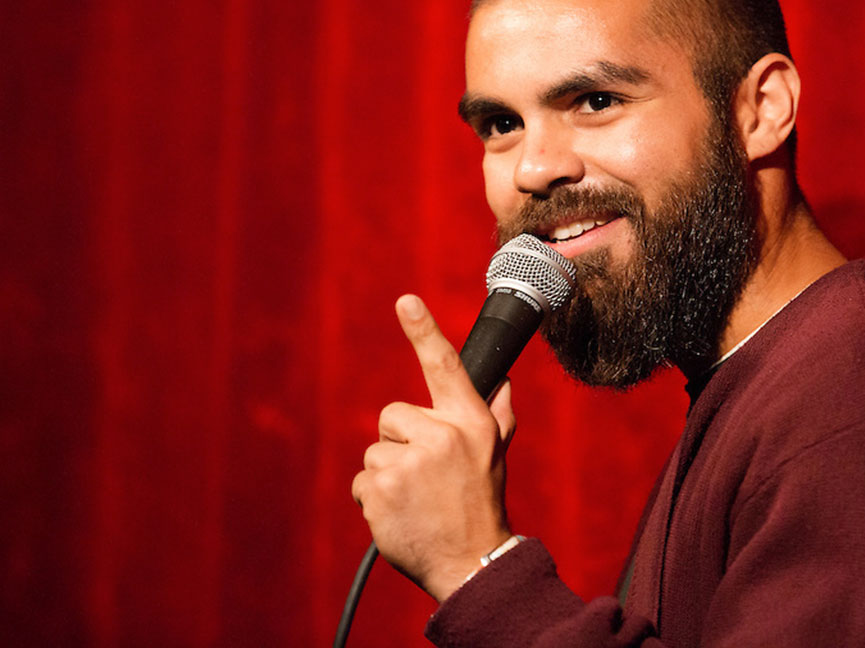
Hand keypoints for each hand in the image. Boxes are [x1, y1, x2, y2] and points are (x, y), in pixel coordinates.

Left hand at [351, 294, 514, 601]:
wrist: (470, 562)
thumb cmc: (481, 504)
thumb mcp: (494, 455)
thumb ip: (496, 415)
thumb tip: (503, 382)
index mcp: (469, 422)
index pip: (444, 366)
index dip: (423, 331)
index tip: (405, 301)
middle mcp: (440, 435)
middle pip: (393, 414)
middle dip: (401, 441)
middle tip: (426, 475)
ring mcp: (409, 462)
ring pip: (376, 450)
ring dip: (388, 474)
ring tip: (416, 499)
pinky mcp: (381, 488)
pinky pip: (362, 480)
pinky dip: (374, 499)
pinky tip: (399, 514)